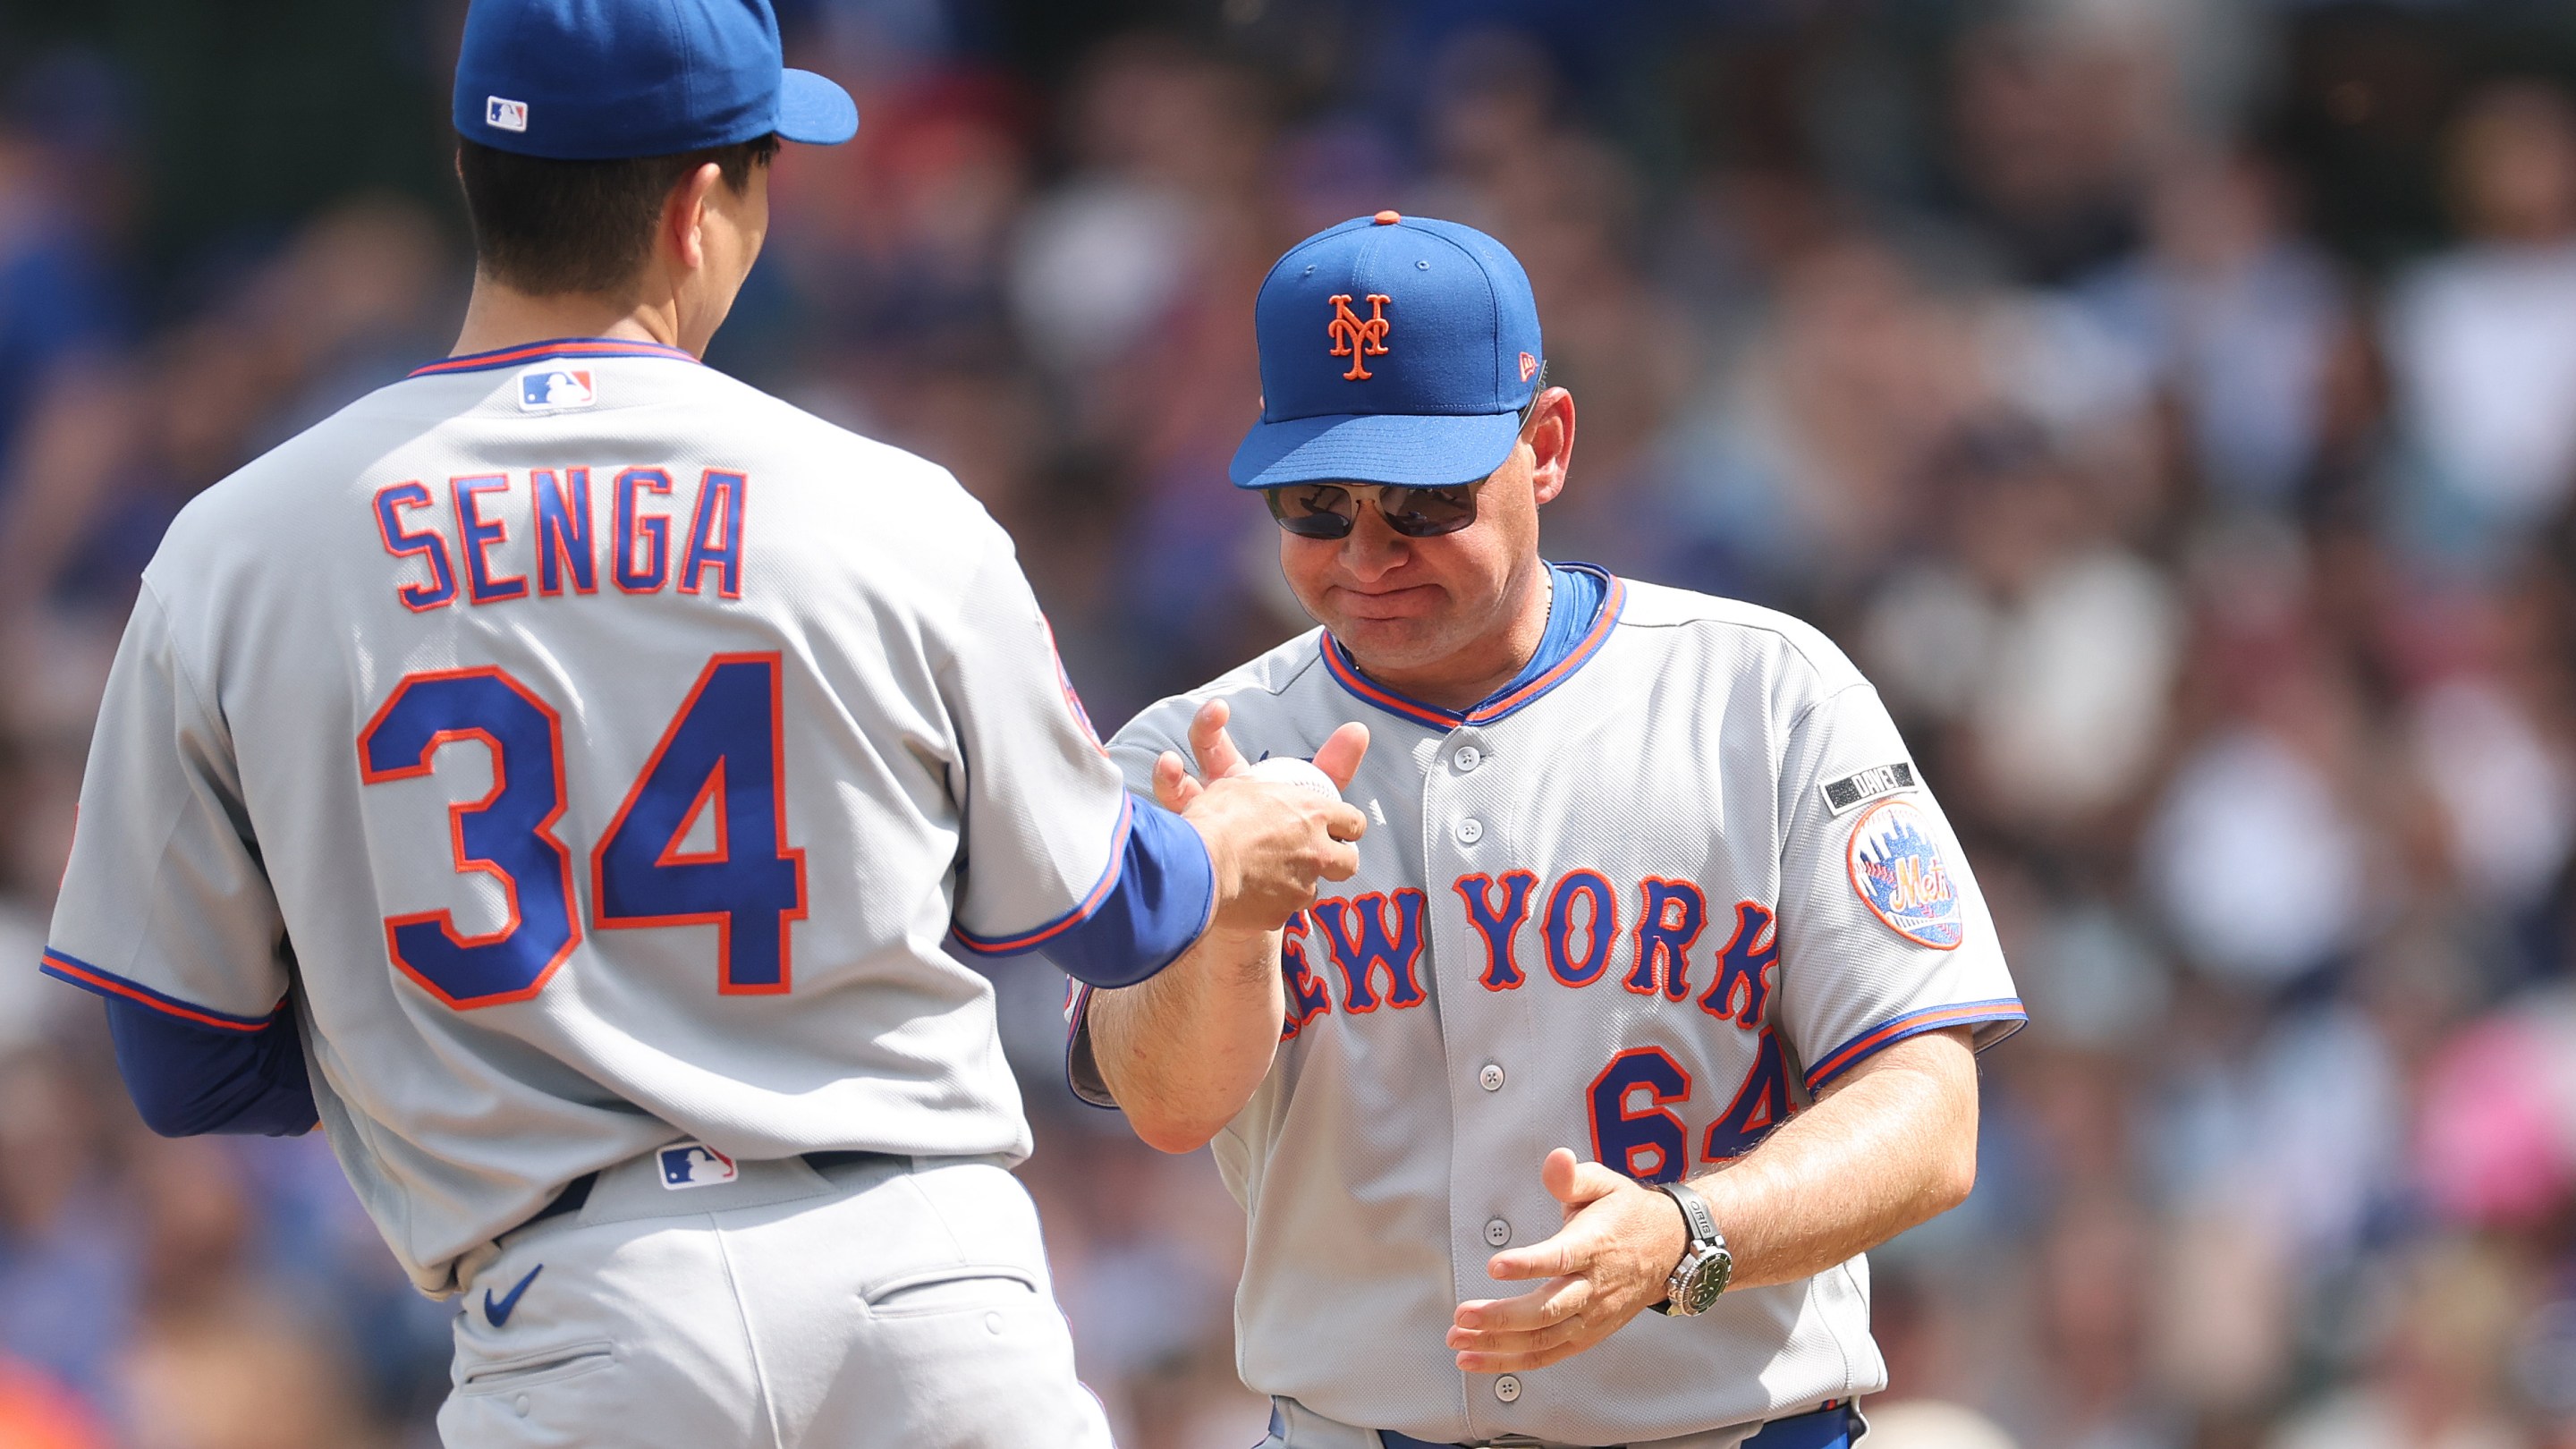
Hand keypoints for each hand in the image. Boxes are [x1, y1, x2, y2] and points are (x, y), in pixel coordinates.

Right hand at [1160, 700, 1369, 932]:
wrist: (1198, 865)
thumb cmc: (1218, 817)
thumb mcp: (1245, 785)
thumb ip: (1272, 790)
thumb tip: (1294, 772)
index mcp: (1312, 813)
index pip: (1352, 821)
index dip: (1346, 826)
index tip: (1338, 828)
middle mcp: (1317, 851)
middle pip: (1348, 862)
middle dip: (1338, 861)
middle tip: (1318, 858)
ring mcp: (1302, 886)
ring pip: (1313, 888)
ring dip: (1298, 882)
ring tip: (1268, 876)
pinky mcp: (1282, 915)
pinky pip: (1283, 910)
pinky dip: (1270, 903)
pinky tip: (1249, 894)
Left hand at [1448, 1148, 1690, 1372]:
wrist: (1670, 1250)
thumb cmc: (1627, 1214)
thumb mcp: (1605, 1183)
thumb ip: (1573, 1176)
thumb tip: (1556, 1159)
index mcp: (1594, 1246)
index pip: (1560, 1259)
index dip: (1528, 1264)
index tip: (1495, 1265)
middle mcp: (1593, 1287)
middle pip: (1548, 1310)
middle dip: (1502, 1317)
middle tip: (1462, 1315)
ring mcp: (1591, 1316)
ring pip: (1544, 1340)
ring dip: (1499, 1345)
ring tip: (1459, 1340)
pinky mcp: (1587, 1335)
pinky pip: (1548, 1355)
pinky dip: (1512, 1362)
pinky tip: (1478, 1358)